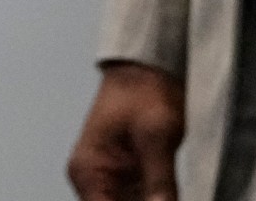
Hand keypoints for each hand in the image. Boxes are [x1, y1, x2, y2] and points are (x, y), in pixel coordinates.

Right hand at [66, 62, 183, 200]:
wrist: (147, 68)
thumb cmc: (142, 89)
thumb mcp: (157, 136)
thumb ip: (160, 181)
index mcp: (88, 172)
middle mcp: (92, 180)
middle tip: (165, 196)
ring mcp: (108, 180)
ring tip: (166, 190)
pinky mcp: (126, 177)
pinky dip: (154, 200)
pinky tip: (167, 194)